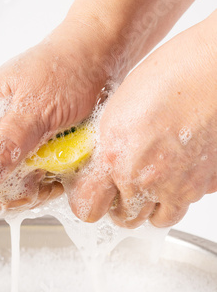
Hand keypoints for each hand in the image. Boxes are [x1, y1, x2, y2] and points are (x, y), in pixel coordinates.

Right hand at [0, 20, 121, 211]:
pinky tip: (58, 172)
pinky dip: (40, 181)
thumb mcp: (39, 106)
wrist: (99, 54)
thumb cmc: (69, 69)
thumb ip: (7, 141)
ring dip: (27, 189)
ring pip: (3, 182)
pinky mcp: (29, 142)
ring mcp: (8, 135)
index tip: (23, 188)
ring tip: (53, 176)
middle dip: (7, 193)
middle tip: (40, 187)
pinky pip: (24, 174)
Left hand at [68, 11, 216, 227]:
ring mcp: (179, 186)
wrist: (212, 72)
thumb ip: (105, 149)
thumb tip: (97, 170)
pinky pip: (184, 203)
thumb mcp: (116, 111)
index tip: (90, 195)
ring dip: (148, 206)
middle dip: (119, 205)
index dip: (87, 201)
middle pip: (123, 218)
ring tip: (148, 181)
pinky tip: (175, 169)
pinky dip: (176, 195)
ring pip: (155, 218)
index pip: (87, 207)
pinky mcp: (205, 186)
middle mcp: (145, 179)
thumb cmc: (169, 78)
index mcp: (115, 158)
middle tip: (121, 186)